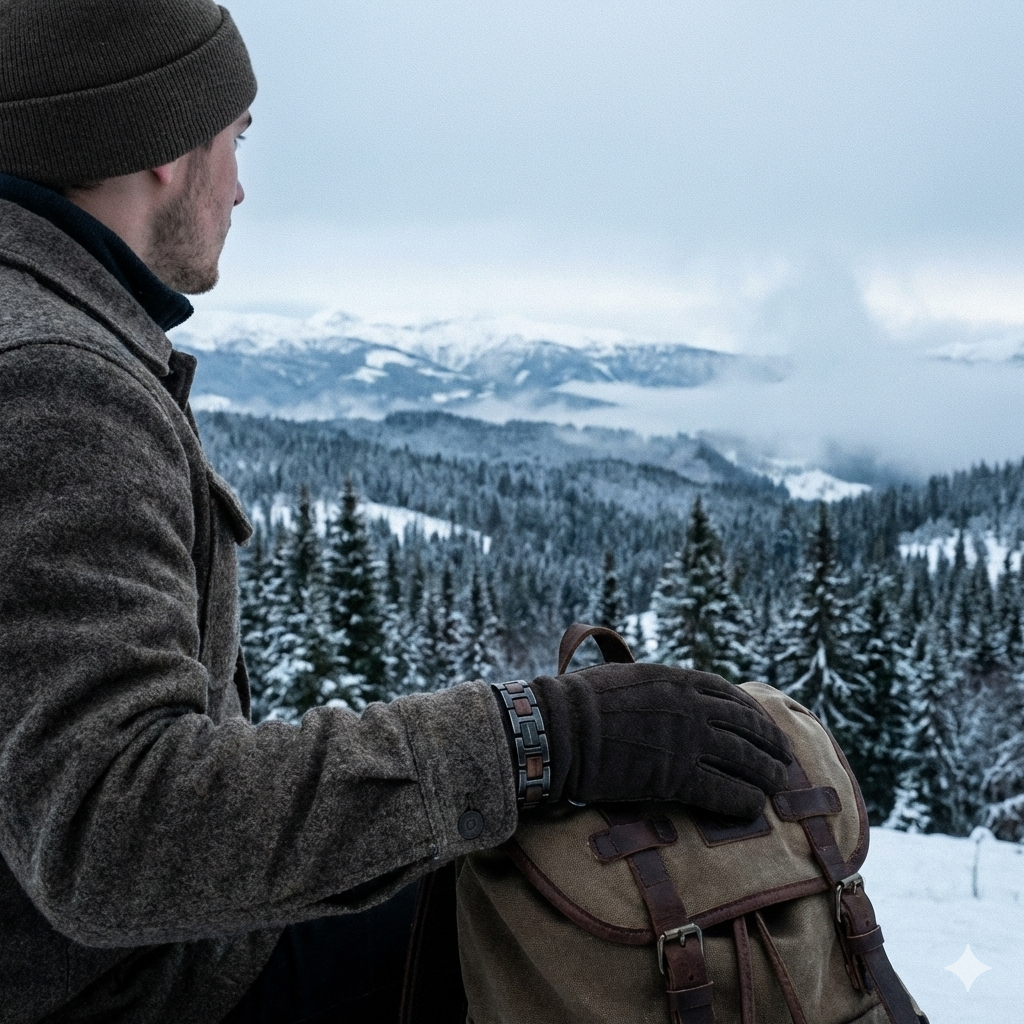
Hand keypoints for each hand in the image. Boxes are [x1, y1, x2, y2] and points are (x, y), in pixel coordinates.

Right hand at [530, 662, 791, 818]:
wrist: (562, 728)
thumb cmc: (580, 701)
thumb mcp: (625, 676)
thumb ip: (652, 684)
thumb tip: (656, 689)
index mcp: (678, 680)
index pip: (731, 695)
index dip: (754, 713)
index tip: (764, 725)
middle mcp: (692, 707)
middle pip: (748, 727)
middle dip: (771, 744)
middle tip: (785, 759)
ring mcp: (688, 741)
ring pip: (746, 760)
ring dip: (766, 775)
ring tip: (776, 787)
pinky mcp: (677, 777)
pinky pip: (725, 792)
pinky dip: (743, 801)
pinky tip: (751, 809)